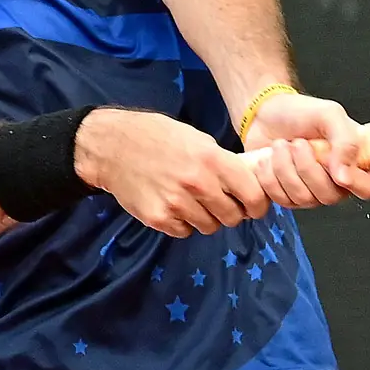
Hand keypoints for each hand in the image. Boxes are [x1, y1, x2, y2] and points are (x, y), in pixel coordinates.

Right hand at [73, 108, 269, 238]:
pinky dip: (183, 223)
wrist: (112, 147)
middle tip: (220, 202)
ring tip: (191, 200)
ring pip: (210, 227)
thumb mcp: (198, 139)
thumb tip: (249, 184)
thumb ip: (223, 163)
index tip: (253, 205)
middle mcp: (198, 184)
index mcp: (212, 160)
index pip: (252, 195)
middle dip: (231, 212)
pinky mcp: (158, 218)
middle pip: (233, 217)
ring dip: (206, 217)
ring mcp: (177, 204)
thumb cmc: (159, 137)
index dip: (257, 204)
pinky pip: (185, 231)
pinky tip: (173, 205)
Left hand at [242, 90, 369, 208]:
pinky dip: (269, 175)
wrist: (265, 113)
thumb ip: (346, 142)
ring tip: (282, 146)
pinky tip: (270, 159)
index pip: (366, 188)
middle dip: (307, 167)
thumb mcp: (330, 115)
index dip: (352, 182)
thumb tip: (345, 174)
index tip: (334, 168)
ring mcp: (312, 192)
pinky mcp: (288, 196)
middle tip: (298, 143)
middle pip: (330, 196)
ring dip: (285, 167)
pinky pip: (281, 198)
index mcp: (354, 161)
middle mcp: (336, 181)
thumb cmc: (300, 113)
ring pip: (303, 198)